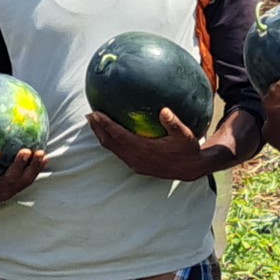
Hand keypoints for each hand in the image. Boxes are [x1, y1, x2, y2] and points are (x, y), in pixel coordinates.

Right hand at [0, 138, 45, 211]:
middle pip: (9, 179)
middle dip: (18, 166)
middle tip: (25, 150)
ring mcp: (6, 192)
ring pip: (22, 181)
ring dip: (32, 168)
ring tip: (41, 153)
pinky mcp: (13, 190)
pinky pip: (27, 181)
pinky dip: (36, 170)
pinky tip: (45, 157)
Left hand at [91, 109, 220, 180]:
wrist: (190, 169)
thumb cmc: (188, 149)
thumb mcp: (185, 135)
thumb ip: (173, 123)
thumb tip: (164, 110)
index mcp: (143, 150)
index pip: (118, 135)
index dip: (105, 125)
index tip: (96, 113)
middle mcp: (136, 158)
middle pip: (110, 142)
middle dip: (98, 129)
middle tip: (89, 115)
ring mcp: (135, 164)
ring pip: (113, 149)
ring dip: (102, 136)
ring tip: (95, 123)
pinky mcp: (137, 166)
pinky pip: (119, 153)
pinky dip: (111, 142)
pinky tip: (111, 133)